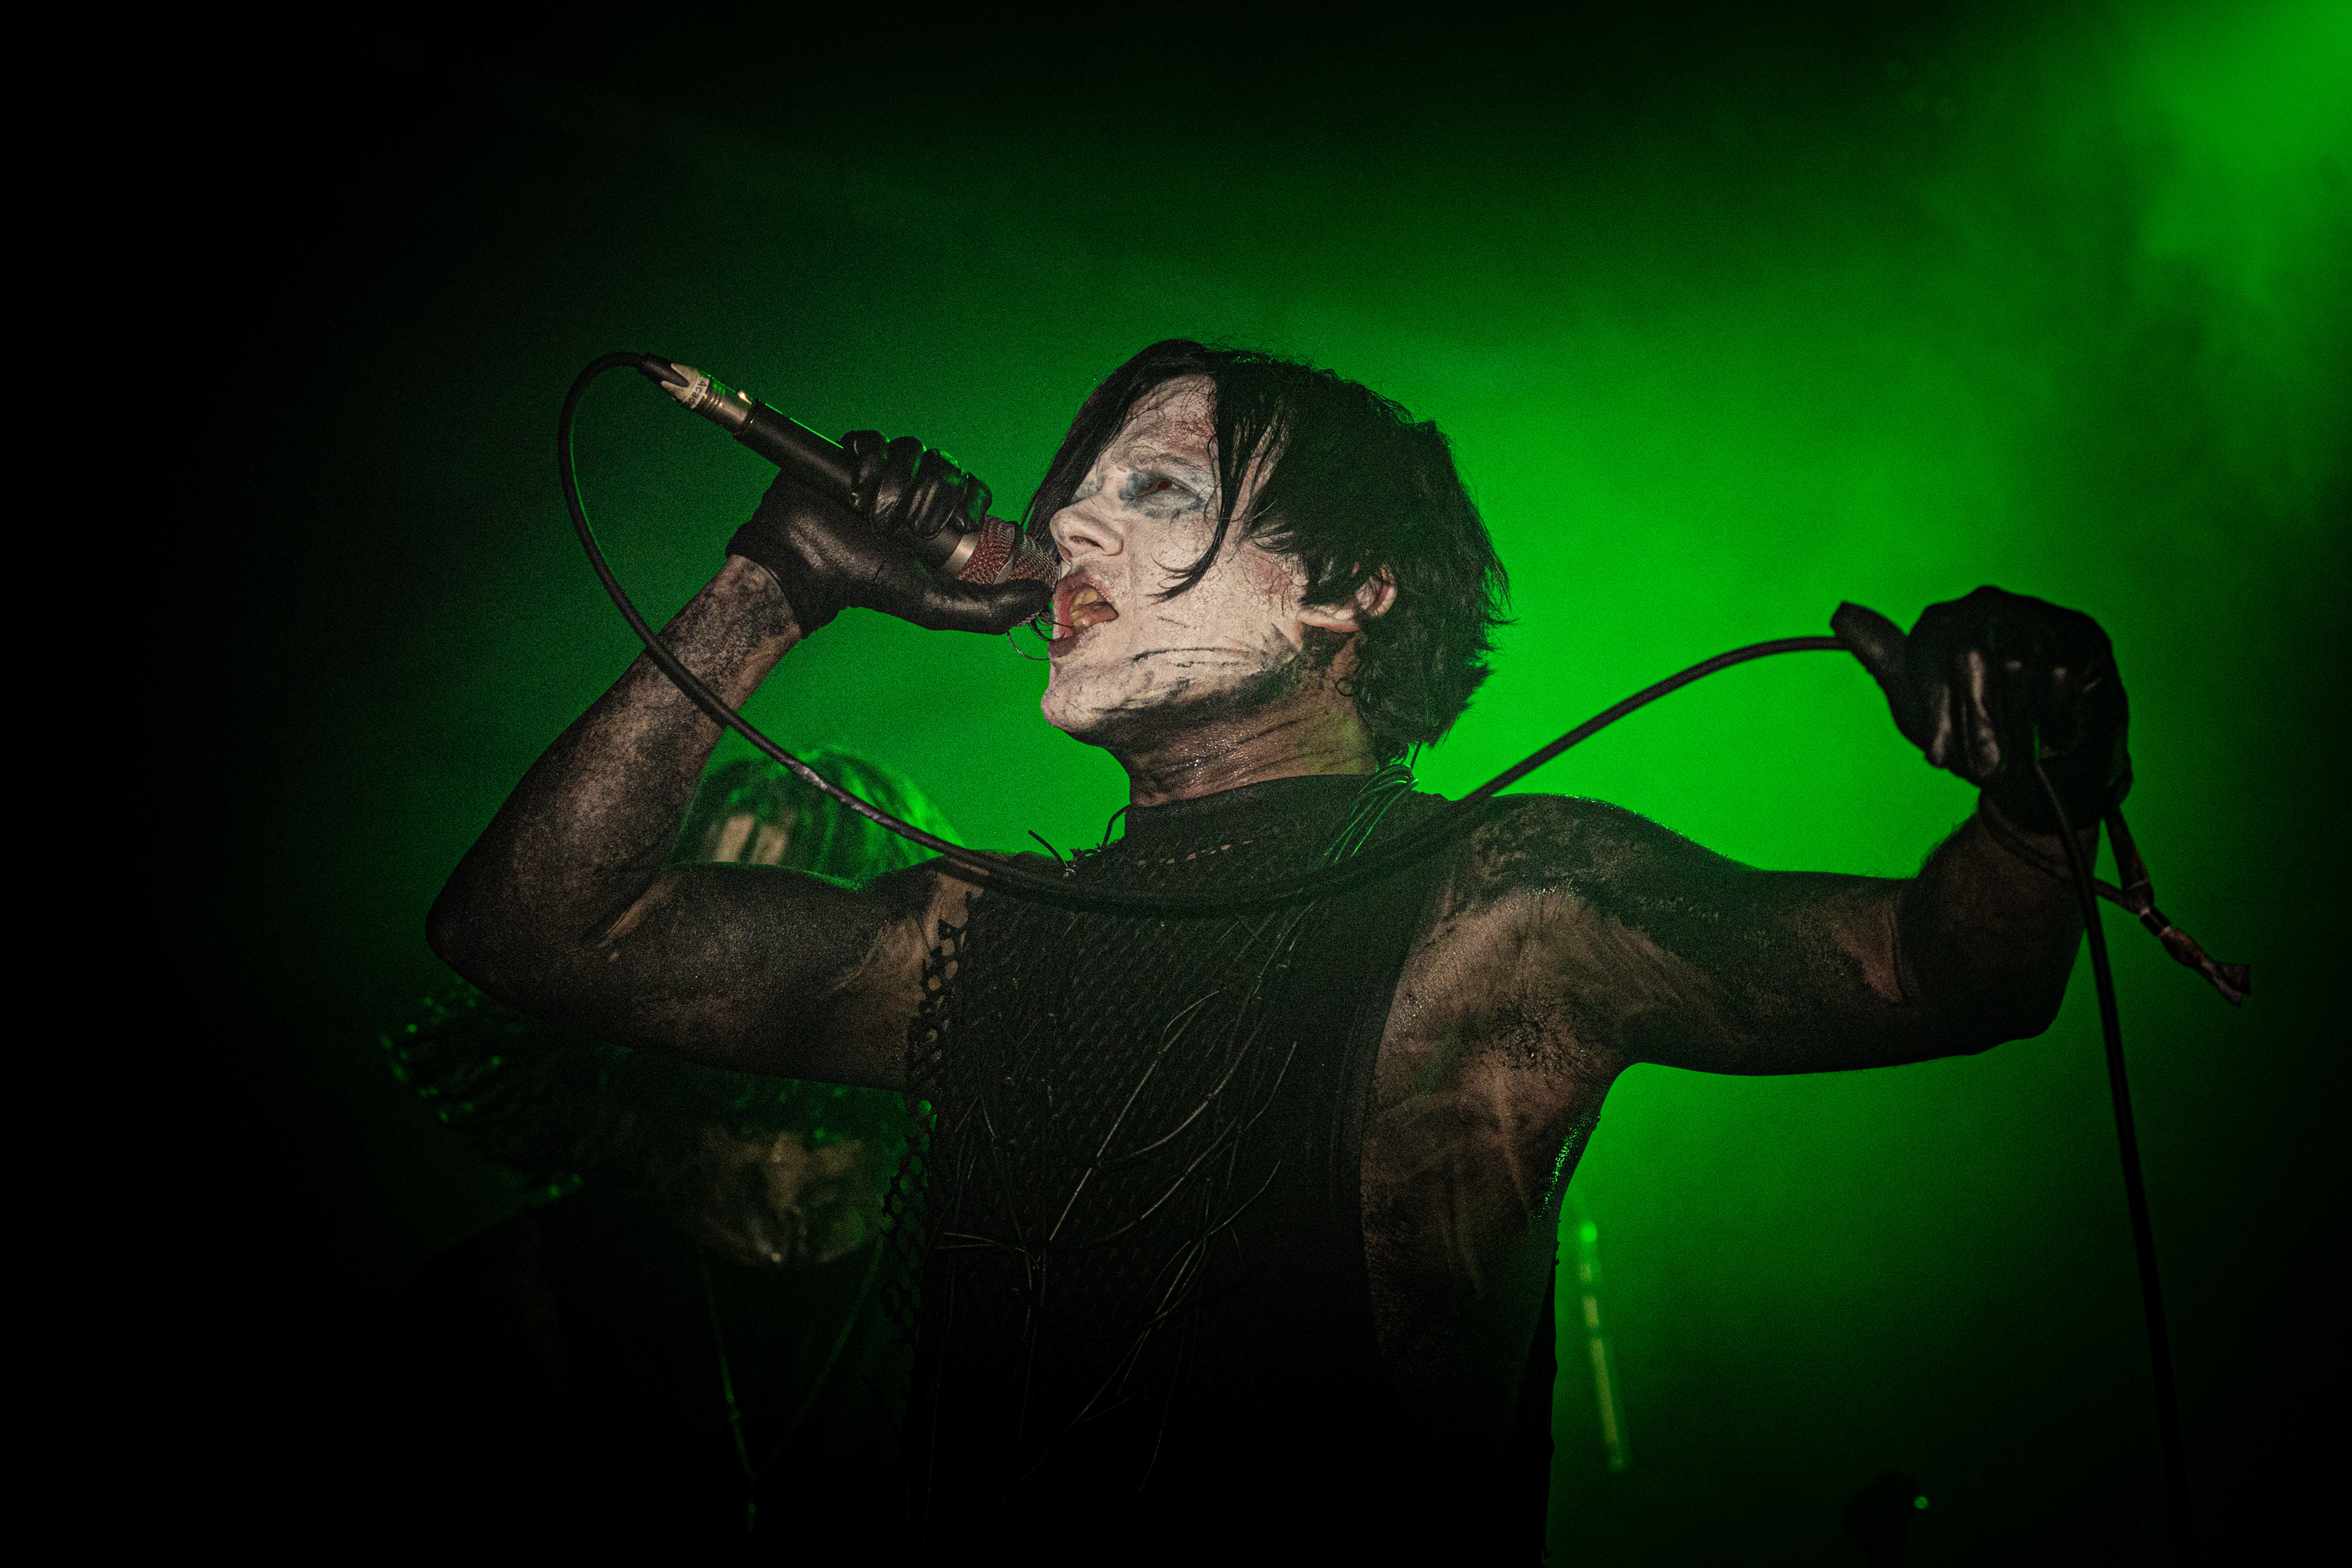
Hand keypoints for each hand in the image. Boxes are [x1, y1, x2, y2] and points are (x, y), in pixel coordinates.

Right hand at [725, 434, 1048, 634]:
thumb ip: (988, 609)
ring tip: (875, 517)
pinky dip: (867, 464)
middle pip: (944, 465)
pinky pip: (873, 439)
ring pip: (911, 450)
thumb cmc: (865, 585)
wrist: (807, 566)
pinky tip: (855, 491)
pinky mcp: (849, 454)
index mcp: (935, 519)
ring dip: (897, 486)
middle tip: (910, 528)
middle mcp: (911, 490)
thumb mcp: (935, 606)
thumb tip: (1042, 597)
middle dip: (932, 496)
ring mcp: (881, 470)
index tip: (959, 525)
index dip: (969, 500)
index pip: (971, 488)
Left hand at [1834, 586, 2130, 833]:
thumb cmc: (1977, 735)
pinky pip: (2061, 677)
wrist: (2044, 771)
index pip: (1928, 653)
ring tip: (2018, 754)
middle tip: (1983, 767)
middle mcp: (1989, 605)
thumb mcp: (1919, 708)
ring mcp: (2037, 617)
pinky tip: (2053, 737)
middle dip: (1976, 725)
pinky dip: (2053, 720)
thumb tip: (1841, 612)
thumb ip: (1883, 661)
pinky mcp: (2083, 637)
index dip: (1936, 712)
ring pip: (2018, 668)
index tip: (1939, 755)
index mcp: (1945, 621)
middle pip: (1970, 659)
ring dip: (2016, 728)